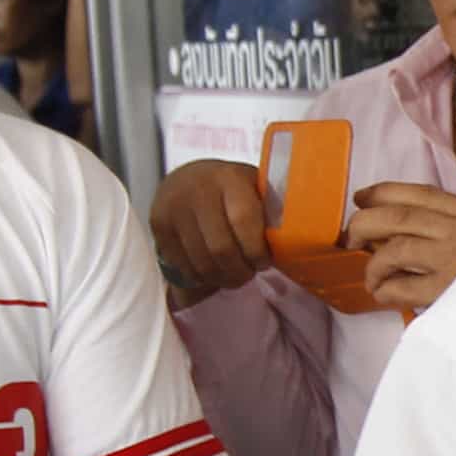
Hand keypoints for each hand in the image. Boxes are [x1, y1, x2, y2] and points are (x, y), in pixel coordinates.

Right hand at [152, 160, 270, 297]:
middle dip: (240, 271)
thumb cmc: (231, 189)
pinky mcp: (158, 225)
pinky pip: (183, 266)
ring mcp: (174, 207)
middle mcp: (198, 189)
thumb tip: (296, 242)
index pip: (244, 221)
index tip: (264, 262)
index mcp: (229, 177)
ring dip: (222, 278)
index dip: (257, 251)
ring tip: (232, 276)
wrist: (185, 178)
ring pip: (202, 262)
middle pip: (221, 249)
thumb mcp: (252, 187)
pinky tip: (211, 271)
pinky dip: (201, 277)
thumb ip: (269, 209)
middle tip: (248, 274)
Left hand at [349, 182, 455, 314]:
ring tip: (370, 276)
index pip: (422, 192)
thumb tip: (414, 231)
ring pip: (395, 247)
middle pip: (398, 215)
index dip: (384, 191)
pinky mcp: (451, 291)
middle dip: (365, 223)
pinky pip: (402, 286)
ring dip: (373, 263)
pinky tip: (384, 295)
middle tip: (352, 238)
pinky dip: (385, 289)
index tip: (361, 196)